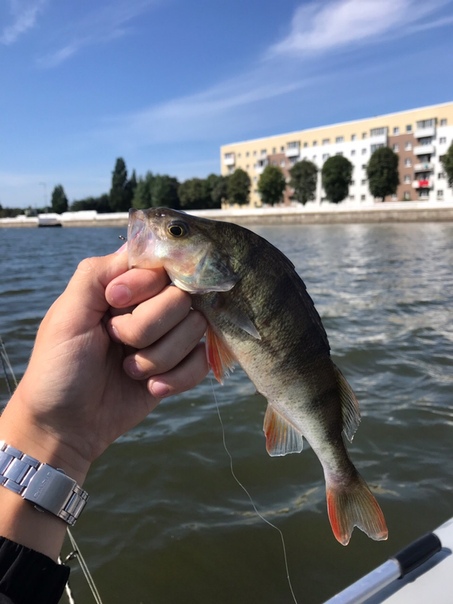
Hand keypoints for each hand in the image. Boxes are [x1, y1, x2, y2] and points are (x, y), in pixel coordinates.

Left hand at [0, 248, 207, 484]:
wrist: (66, 426)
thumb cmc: (58, 368)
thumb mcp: (67, 314)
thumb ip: (98, 274)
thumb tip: (139, 248)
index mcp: (122, 287)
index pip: (159, 265)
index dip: (144, 285)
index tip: (114, 303)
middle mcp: (149, 307)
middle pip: (181, 298)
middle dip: (147, 328)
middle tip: (117, 344)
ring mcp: (166, 337)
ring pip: (195, 329)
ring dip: (159, 357)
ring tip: (128, 371)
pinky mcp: (179, 367)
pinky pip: (202, 361)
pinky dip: (177, 378)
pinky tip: (151, 388)